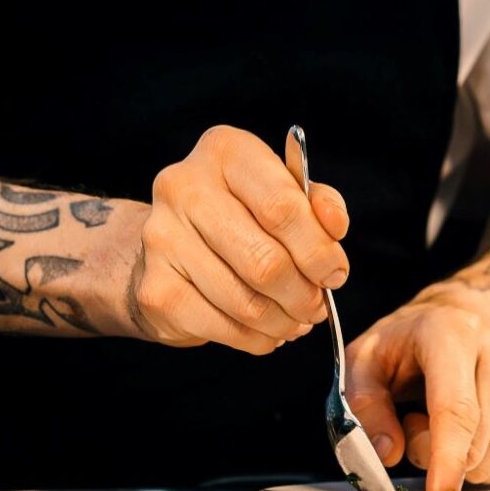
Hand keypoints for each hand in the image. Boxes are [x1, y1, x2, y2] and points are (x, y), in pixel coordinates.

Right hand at [132, 125, 349, 353]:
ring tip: (295, 321)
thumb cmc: (239, 214)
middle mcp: (184, 187)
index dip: (319, 250)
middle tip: (316, 306)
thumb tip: (334, 226)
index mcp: (225, 151)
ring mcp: (162, 239)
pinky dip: (256, 339)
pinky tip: (265, 331)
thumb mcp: (282, 192)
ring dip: (283, 321)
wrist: (170, 246)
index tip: (335, 274)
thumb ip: (317, 204)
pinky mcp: (155, 289)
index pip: (282, 207)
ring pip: (246, 302)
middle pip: (265, 260)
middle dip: (303, 294)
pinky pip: (222, 327)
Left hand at [345, 290, 489, 490]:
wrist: (461, 315)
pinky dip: (487, 456)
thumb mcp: (365, 360)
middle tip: (415, 418)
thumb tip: (388, 452)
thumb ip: (366, 405)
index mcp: (453, 334)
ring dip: (460, 454)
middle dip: (433, 451)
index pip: (457, 408)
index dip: (446, 457)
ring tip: (444, 413)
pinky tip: (474, 422)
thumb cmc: (409, 341)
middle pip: (472, 444)